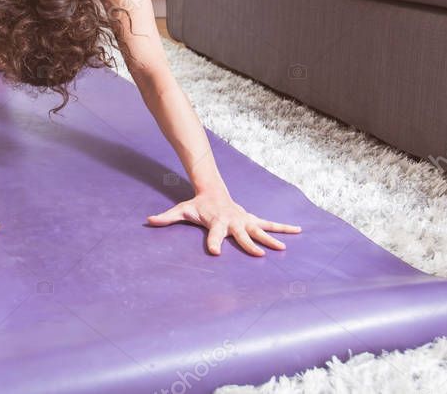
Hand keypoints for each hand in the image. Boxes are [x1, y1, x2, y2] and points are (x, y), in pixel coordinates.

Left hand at [147, 191, 300, 256]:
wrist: (214, 191)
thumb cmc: (198, 205)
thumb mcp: (181, 210)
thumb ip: (166, 218)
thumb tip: (148, 221)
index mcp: (216, 222)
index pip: (214, 235)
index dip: (214, 243)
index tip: (216, 253)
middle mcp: (232, 221)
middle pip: (241, 235)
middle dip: (249, 245)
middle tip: (258, 256)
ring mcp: (244, 220)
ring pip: (259, 230)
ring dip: (271, 238)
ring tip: (283, 248)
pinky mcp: (252, 219)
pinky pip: (269, 223)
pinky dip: (283, 227)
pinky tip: (298, 230)